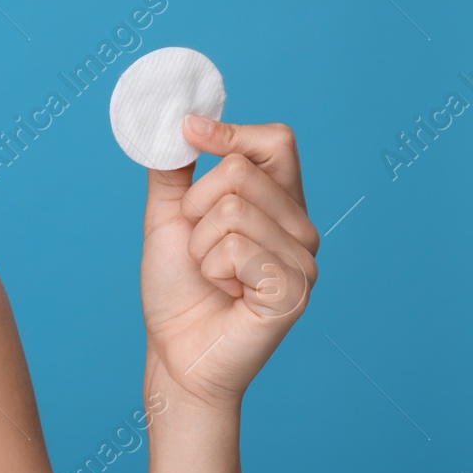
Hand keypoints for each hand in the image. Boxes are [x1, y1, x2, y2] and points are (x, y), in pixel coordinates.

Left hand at [137, 117, 319, 409]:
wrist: (175, 351)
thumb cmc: (178, 286)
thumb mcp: (170, 216)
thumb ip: (176, 169)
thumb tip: (178, 121)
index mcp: (278, 203)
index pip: (276, 141)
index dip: (231, 131)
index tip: (189, 132)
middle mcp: (300, 227)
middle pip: (240, 170)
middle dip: (195, 207)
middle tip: (200, 247)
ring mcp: (303, 259)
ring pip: (231, 209)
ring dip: (200, 245)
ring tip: (212, 275)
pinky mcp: (293, 289)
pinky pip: (235, 247)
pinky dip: (212, 269)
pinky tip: (225, 294)